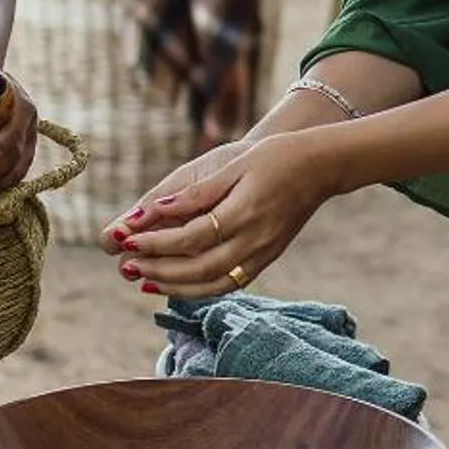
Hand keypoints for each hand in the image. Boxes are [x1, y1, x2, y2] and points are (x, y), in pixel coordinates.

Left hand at [113, 132, 339, 300]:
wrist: (320, 167)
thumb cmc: (275, 157)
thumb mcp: (235, 165)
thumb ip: (197, 192)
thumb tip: (156, 209)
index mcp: (246, 212)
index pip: (193, 237)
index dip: (157, 242)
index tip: (127, 240)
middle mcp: (255, 240)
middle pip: (200, 268)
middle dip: (160, 270)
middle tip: (128, 266)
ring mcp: (263, 254)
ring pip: (213, 284)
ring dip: (175, 286)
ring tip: (144, 281)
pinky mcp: (266, 259)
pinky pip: (229, 284)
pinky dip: (199, 290)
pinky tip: (176, 286)